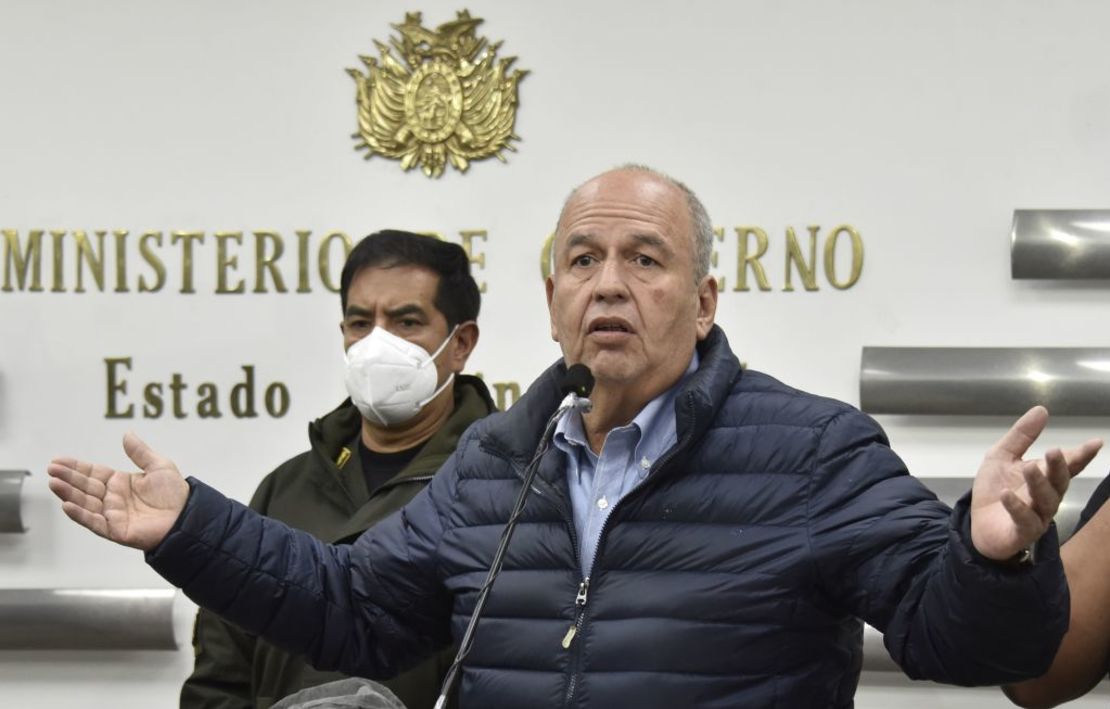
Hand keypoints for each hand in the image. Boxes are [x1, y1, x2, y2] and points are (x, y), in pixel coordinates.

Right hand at [47, 432, 189, 550]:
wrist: (187, 517)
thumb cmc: (175, 494)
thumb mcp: (159, 466)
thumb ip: (140, 452)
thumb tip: (126, 434)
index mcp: (120, 483)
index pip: (93, 473)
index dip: (76, 467)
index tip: (58, 460)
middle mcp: (113, 498)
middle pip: (85, 487)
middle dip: (68, 478)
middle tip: (52, 469)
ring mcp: (112, 514)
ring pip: (85, 503)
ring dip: (69, 494)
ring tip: (54, 483)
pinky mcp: (115, 530)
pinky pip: (94, 522)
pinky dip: (80, 514)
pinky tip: (67, 505)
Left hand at [971, 406, 1102, 560]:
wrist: (978, 524)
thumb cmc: (996, 488)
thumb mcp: (1002, 456)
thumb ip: (1022, 436)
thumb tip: (1042, 410)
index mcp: (1045, 477)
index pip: (1068, 465)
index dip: (1082, 455)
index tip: (1096, 443)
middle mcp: (1047, 496)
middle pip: (1059, 482)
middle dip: (1059, 467)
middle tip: (1054, 451)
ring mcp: (1037, 515)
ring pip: (1045, 500)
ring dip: (1038, 483)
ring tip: (1029, 467)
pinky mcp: (1022, 531)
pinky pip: (1023, 519)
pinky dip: (1016, 507)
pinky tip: (1007, 495)